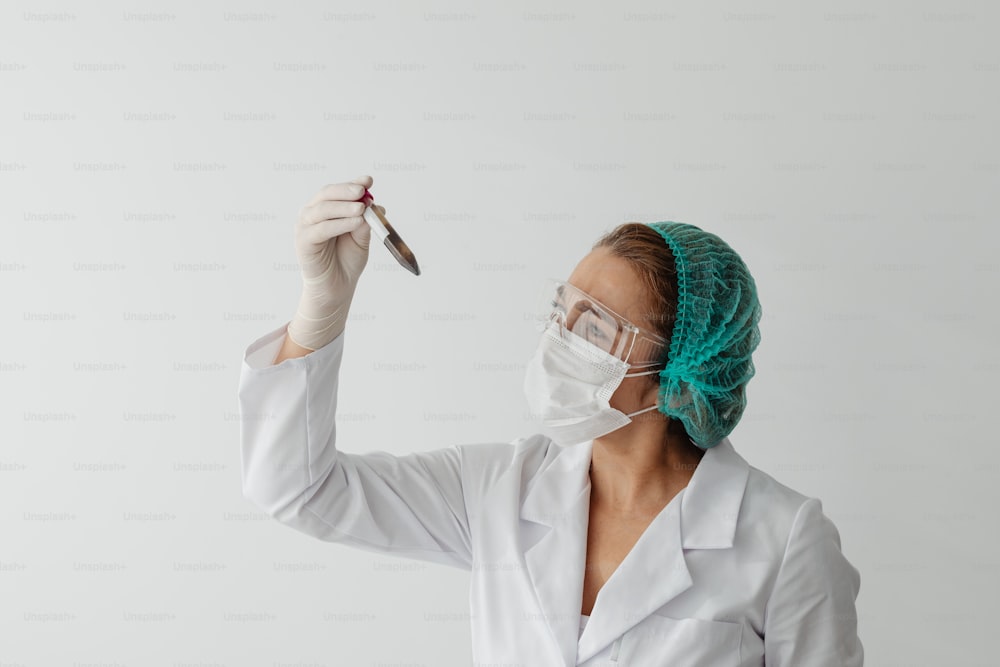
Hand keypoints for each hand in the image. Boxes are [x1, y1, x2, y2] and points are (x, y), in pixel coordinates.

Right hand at [286, 175, 383, 349]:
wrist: (337, 287)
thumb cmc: (347, 260)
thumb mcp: (361, 238)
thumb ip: (365, 222)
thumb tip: (376, 206)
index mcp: (325, 209)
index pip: (338, 191)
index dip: (352, 183)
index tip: (368, 180)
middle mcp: (312, 214)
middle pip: (327, 195)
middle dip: (346, 191)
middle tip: (363, 190)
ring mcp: (305, 227)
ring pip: (323, 209)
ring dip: (344, 207)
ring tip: (362, 207)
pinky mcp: (303, 242)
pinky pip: (322, 229)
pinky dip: (340, 224)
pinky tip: (355, 222)